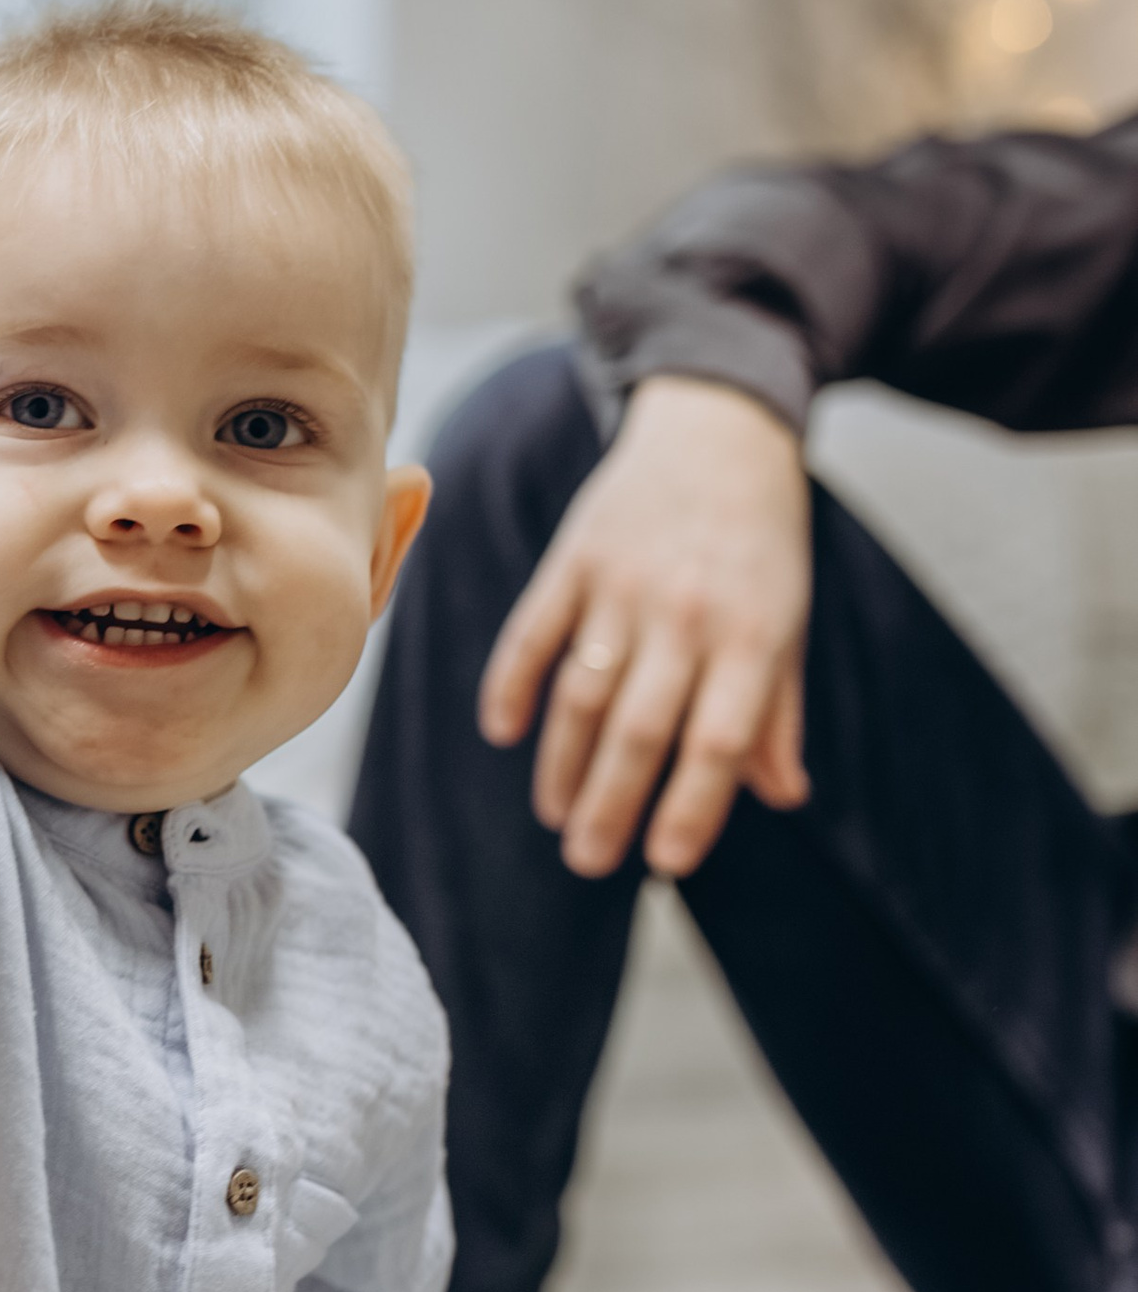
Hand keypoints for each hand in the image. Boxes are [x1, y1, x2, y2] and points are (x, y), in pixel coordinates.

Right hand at [477, 373, 812, 881]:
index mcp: (751, 636)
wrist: (720, 429)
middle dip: (612, 805)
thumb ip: (779, 711)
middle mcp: (686, 614)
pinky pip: (533, 633)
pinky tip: (504, 733)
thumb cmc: (761, 543)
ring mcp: (623, 585)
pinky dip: (512, 685)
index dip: (691, 808)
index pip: (718, 741)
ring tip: (557, 817)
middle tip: (590, 862)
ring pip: (582, 693)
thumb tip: (785, 794)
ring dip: (563, 764)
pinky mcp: (574, 558)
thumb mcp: (787, 622)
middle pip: (640, 729)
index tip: (665, 863)